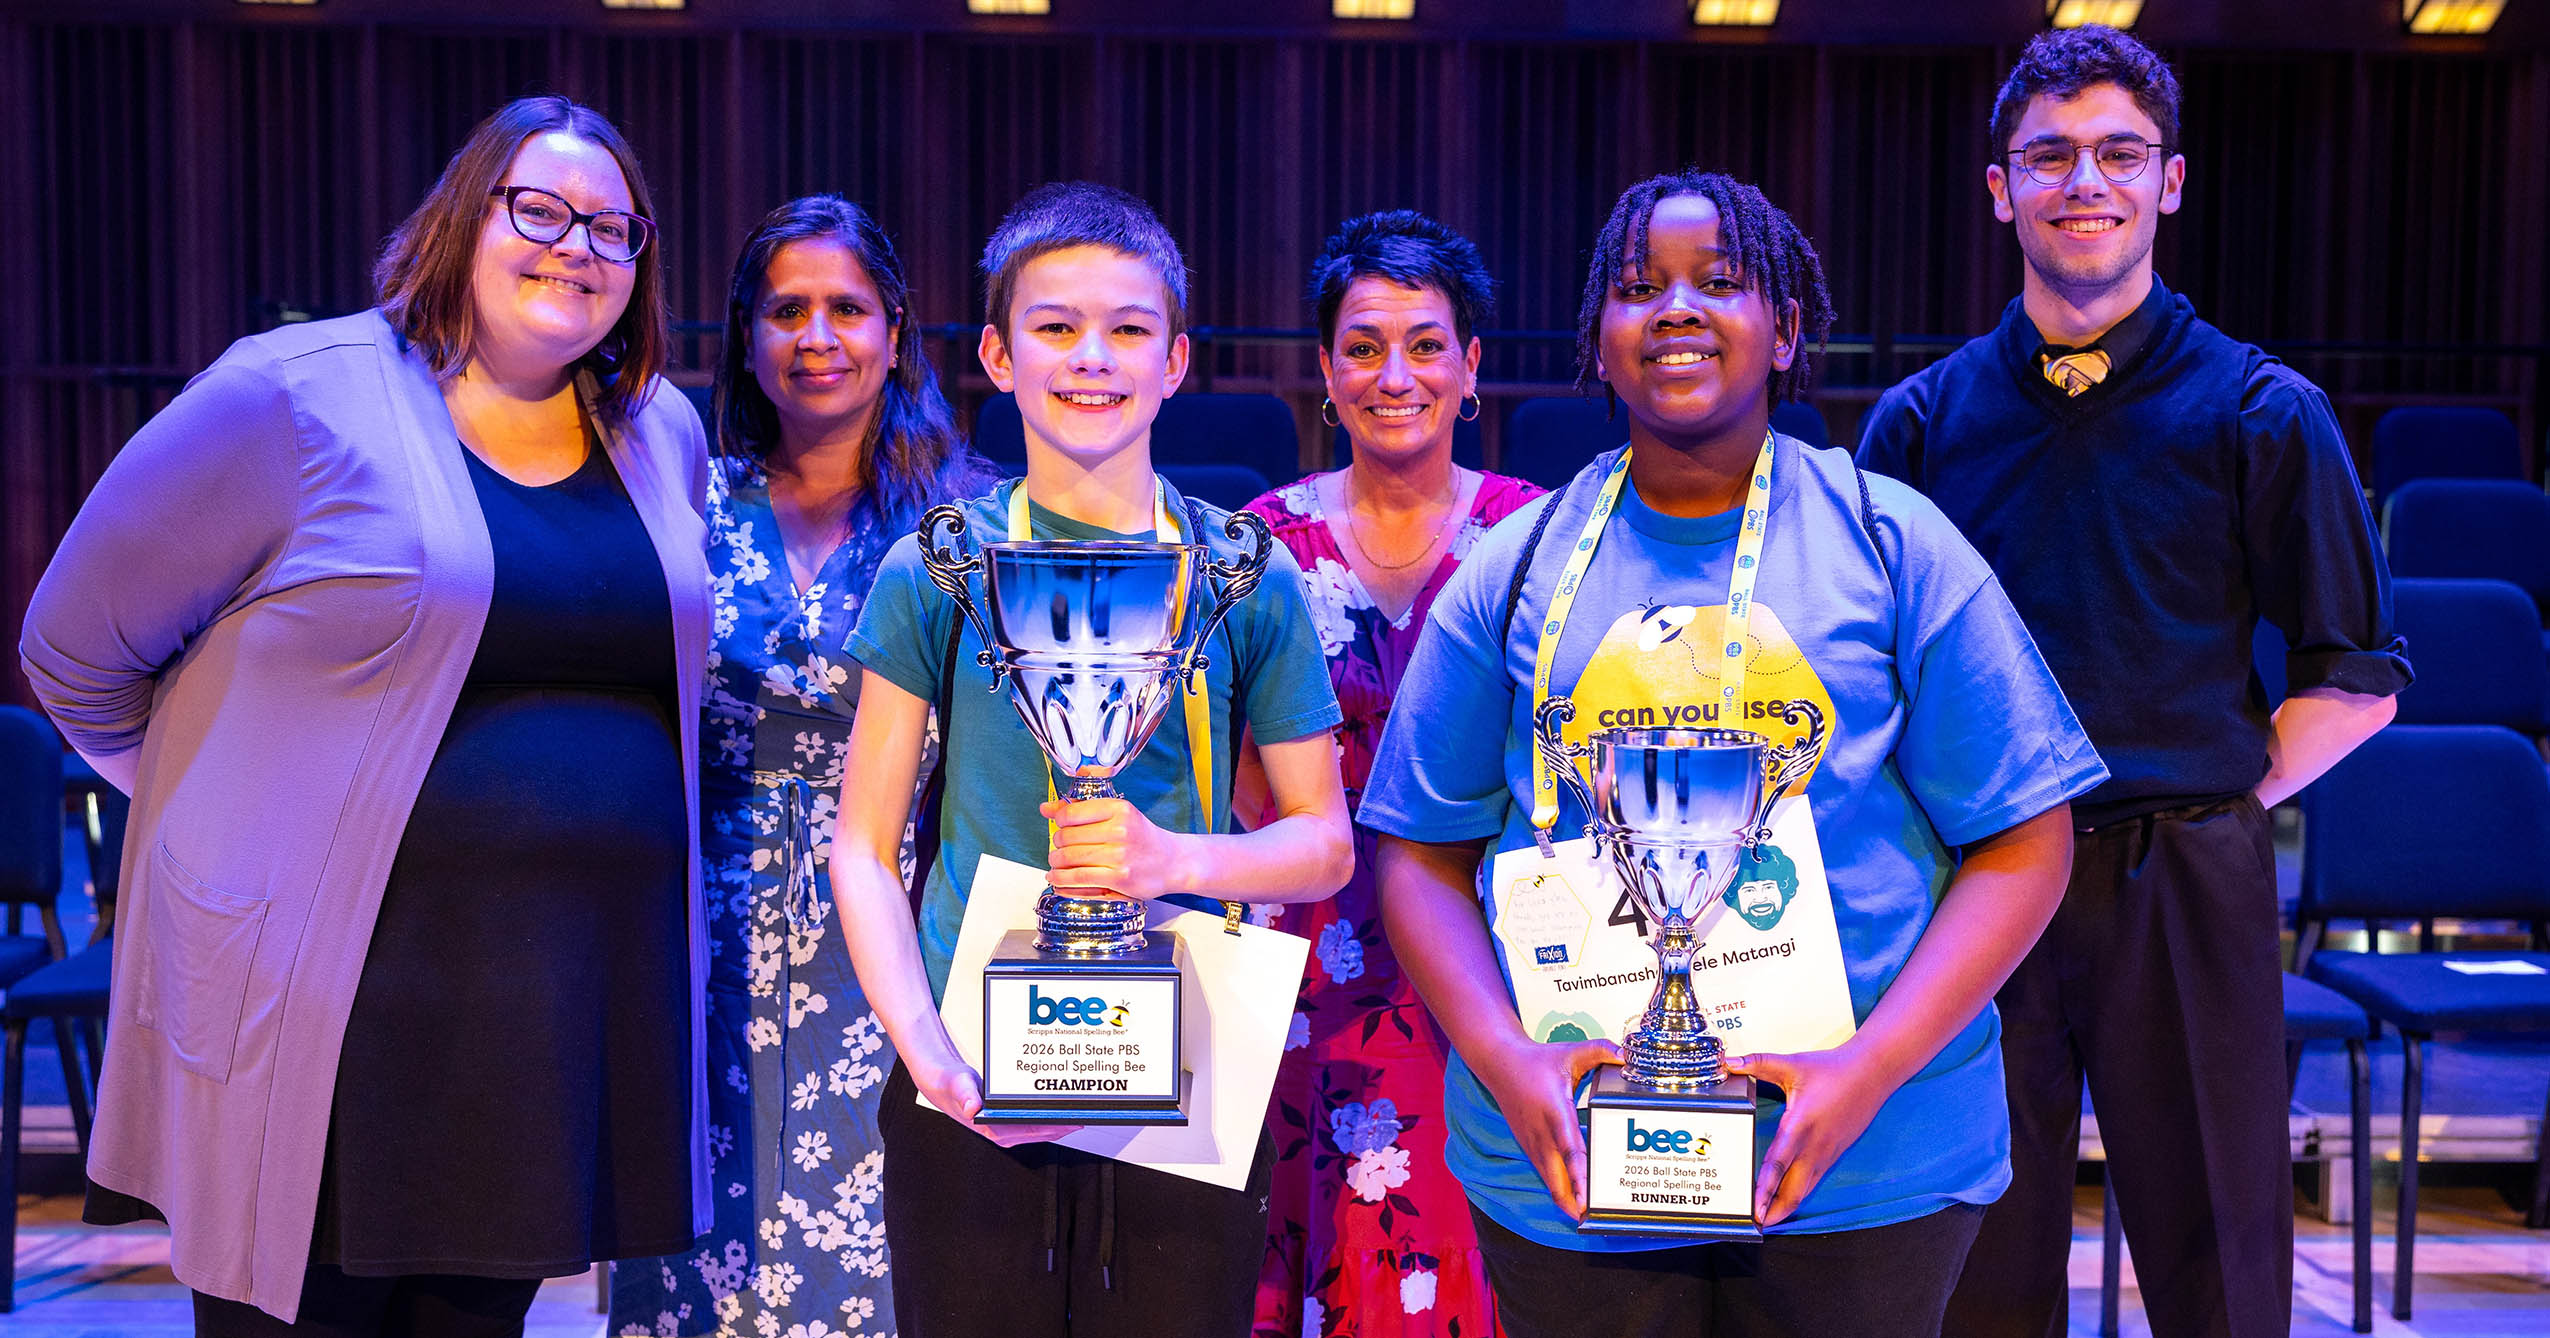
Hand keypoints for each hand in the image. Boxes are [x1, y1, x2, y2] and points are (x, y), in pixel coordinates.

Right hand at [909, 1053, 1080, 1148]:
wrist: (942, 1083)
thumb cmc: (950, 1085)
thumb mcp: (957, 1084)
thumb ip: (964, 1094)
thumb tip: (972, 1107)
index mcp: (993, 1129)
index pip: (1033, 1130)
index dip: (1057, 1125)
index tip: (1076, 1118)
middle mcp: (1004, 1132)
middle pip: (1044, 1131)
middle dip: (1068, 1123)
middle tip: (1092, 1111)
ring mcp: (1009, 1128)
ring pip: (1044, 1127)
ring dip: (1063, 1120)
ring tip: (1085, 1108)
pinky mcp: (1012, 1121)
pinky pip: (1038, 1119)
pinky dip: (1052, 1114)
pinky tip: (1065, 1105)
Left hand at [1041, 797, 1195, 900]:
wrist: (1173, 862)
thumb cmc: (1143, 838)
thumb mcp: (1118, 815)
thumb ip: (1082, 809)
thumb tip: (1046, 808)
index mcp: (1119, 809)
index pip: (1072, 813)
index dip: (1059, 821)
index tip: (1060, 827)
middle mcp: (1120, 830)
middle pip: (1067, 836)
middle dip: (1056, 844)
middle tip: (1059, 849)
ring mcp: (1120, 855)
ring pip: (1070, 858)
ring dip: (1056, 863)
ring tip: (1056, 864)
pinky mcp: (1119, 878)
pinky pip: (1079, 878)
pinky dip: (1062, 880)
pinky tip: (1058, 878)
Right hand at [1469, 1033, 1619, 1220]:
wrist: (1498, 1064)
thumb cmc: (1537, 1061)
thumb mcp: (1571, 1052)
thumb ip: (1601, 1050)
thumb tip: (1626, 1054)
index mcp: (1555, 1111)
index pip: (1569, 1149)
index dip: (1579, 1177)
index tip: (1587, 1198)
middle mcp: (1542, 1133)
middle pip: (1555, 1177)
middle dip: (1572, 1201)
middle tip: (1591, 1220)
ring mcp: (1533, 1142)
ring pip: (1549, 1179)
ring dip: (1565, 1199)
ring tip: (1585, 1217)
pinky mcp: (1529, 1146)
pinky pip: (1545, 1173)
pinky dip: (1557, 1189)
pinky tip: (1572, 1201)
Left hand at [1726, 1043, 1895, 1225]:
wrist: (1872, 1074)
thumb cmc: (1832, 1069)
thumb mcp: (1792, 1064)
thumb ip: (1757, 1063)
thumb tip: (1726, 1063)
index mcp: (1800, 1125)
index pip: (1778, 1163)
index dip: (1765, 1188)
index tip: (1754, 1208)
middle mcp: (1814, 1146)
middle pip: (1794, 1189)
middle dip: (1775, 1210)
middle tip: (1756, 1224)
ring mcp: (1826, 1153)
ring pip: (1805, 1189)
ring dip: (1786, 1206)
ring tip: (1767, 1218)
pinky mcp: (1833, 1154)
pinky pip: (1814, 1180)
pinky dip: (1799, 1193)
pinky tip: (1787, 1199)